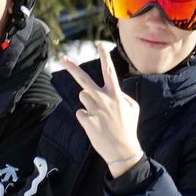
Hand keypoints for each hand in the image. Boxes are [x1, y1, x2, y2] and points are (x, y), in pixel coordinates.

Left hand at [60, 43, 142, 176]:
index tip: (99, 44)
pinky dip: (86, 118)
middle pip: (84, 80)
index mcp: (116, 95)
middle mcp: (103, 99)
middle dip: (73, 68)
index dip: (105, 57)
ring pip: (82, 97)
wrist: (122, 150)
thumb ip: (121, 96)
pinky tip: (95, 126)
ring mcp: (94, 110)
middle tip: (63, 59)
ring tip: (99, 115)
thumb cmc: (128, 128)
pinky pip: (80, 113)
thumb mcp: (132, 108)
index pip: (109, 72)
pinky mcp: (86, 121)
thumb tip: (112, 91)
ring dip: (88, 103)